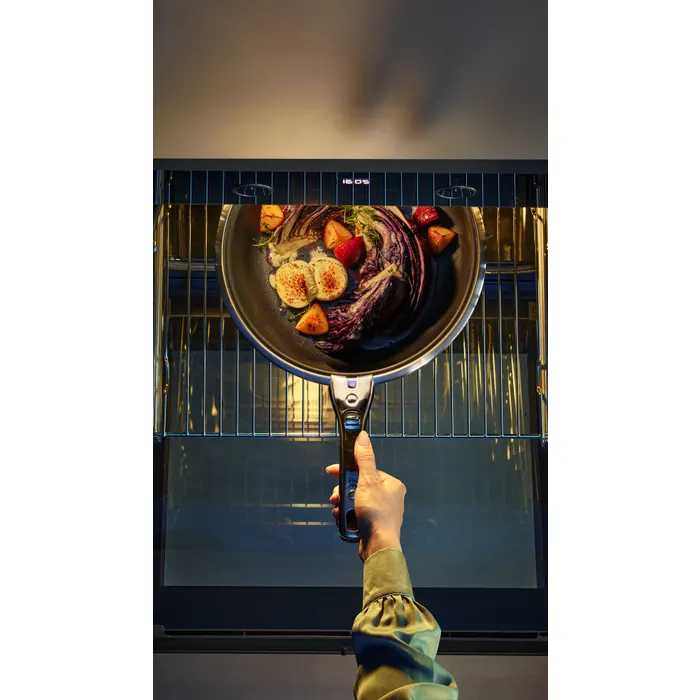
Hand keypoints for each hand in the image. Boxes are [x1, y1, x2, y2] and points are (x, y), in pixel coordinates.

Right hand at [325, 431, 406, 560]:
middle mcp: (388, 496)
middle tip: (336, 497)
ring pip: (353, 500)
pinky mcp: (372, 523)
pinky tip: (343, 519)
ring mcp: (380, 511)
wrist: (378, 546)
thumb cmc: (377, 514)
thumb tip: (362, 437)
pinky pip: (354, 514)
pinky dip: (346, 515)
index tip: (331, 471)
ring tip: (339, 510)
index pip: (365, 470)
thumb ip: (364, 459)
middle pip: (357, 486)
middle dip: (343, 491)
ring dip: (342, 504)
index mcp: (391, 484)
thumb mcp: (368, 481)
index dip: (346, 470)